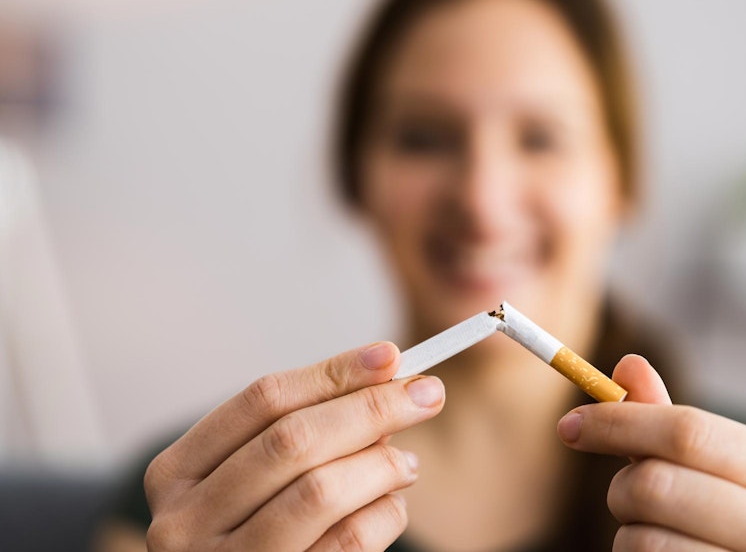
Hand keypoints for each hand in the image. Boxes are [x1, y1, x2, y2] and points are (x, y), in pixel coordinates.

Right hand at [144, 342, 444, 550]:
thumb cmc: (251, 534)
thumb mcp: (253, 478)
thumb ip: (303, 431)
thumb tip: (385, 380)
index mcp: (176, 473)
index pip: (263, 399)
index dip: (332, 372)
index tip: (390, 355)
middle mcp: (185, 522)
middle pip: (293, 439)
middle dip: (371, 408)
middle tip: (427, 394)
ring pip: (320, 491)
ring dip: (381, 465)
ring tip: (407, 463)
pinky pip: (347, 542)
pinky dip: (384, 515)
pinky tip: (392, 505)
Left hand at [557, 355, 745, 551]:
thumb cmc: (734, 526)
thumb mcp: (715, 471)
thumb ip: (670, 423)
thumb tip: (628, 365)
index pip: (689, 432)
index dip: (618, 422)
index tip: (569, 424)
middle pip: (658, 485)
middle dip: (620, 486)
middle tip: (620, 494)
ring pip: (643, 541)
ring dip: (627, 533)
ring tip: (655, 536)